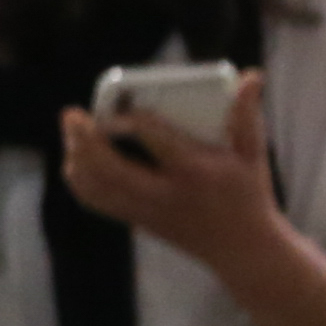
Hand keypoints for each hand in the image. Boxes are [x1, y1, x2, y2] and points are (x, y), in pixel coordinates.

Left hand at [58, 72, 285, 270]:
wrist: (243, 250)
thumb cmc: (248, 194)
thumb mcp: (253, 154)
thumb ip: (246, 114)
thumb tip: (252, 75)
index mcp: (193, 170)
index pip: (151, 136)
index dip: (127, 115)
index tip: (116, 99)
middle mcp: (164, 193)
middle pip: (109, 168)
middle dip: (84, 140)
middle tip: (72, 114)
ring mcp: (147, 211)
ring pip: (96, 188)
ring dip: (76, 157)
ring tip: (73, 131)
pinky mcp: (137, 221)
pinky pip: (97, 201)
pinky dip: (80, 178)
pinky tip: (78, 157)